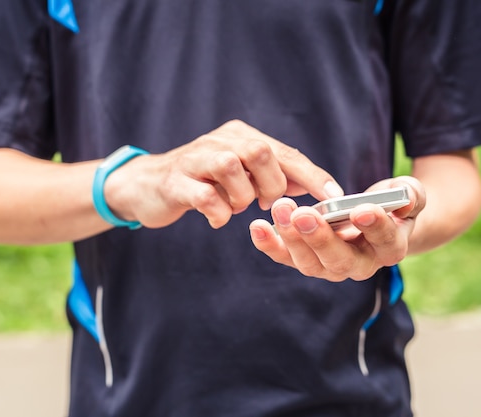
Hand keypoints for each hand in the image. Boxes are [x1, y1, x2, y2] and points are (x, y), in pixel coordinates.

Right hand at [105, 120, 342, 227]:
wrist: (147, 185)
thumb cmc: (202, 182)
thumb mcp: (240, 175)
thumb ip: (273, 175)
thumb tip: (316, 185)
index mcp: (239, 136)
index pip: (283, 152)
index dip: (311, 175)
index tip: (333, 196)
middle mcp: (219, 140)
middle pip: (259, 151)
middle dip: (271, 185)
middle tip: (264, 204)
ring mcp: (194, 159)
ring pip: (231, 166)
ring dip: (241, 196)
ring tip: (236, 207)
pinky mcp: (175, 181)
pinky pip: (203, 195)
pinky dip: (217, 212)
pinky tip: (217, 219)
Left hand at [248, 177, 425, 281]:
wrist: (370, 216)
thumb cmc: (391, 204)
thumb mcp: (408, 193)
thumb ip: (411, 195)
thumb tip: (404, 199)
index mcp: (389, 249)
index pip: (384, 242)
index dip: (375, 227)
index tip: (361, 210)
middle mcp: (359, 265)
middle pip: (340, 261)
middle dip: (320, 238)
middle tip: (304, 214)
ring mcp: (328, 265)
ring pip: (309, 263)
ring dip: (292, 238)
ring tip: (281, 209)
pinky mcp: (303, 258)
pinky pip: (285, 257)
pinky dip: (269, 244)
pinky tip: (257, 227)